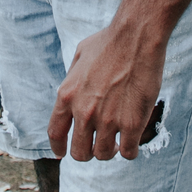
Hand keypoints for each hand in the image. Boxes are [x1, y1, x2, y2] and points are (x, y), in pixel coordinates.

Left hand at [48, 23, 166, 161]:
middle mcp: (84, 112)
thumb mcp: (80, 56)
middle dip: (87, 152)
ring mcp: (107, 120)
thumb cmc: (109, 41)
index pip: (55, 134)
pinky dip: (129, 150)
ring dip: (109, 151)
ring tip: (116, 141)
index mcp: (67, 95)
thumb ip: (72, 79)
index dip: (58, 148)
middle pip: (79, 152)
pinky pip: (128, 153)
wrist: (136, 36)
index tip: (63, 152)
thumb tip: (72, 92)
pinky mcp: (131, 123)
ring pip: (103, 155)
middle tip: (98, 144)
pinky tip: (132, 141)